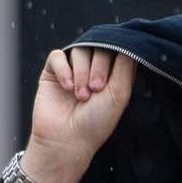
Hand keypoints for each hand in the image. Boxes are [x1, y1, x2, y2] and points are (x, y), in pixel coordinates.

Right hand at [23, 47, 135, 182]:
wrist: (66, 141)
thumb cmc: (96, 123)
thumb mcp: (118, 95)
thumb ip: (125, 67)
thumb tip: (129, 42)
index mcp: (112, 75)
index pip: (116, 49)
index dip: (112, 59)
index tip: (108, 82)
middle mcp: (92, 70)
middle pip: (97, 46)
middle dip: (97, 68)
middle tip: (95, 90)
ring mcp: (72, 70)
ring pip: (78, 50)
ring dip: (81, 72)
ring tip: (81, 95)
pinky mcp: (52, 72)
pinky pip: (57, 56)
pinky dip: (63, 70)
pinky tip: (67, 88)